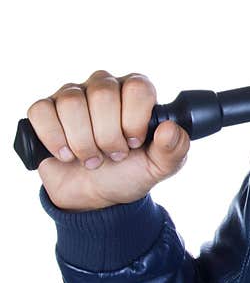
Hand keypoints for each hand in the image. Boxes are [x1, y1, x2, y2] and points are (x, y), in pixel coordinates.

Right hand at [27, 70, 189, 211]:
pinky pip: (42, 111)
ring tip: (92, 159)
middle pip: (103, 94)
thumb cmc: (129, 173)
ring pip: (71, 103)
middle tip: (114, 155)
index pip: (137, 88)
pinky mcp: (46, 110)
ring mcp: (73, 96)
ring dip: (82, 141)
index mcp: (137, 93)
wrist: (95, 196)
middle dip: (108, 135)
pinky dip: (54, 139)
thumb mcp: (159, 166)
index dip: (134, 120)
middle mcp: (105, 87)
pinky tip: (66, 154)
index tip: (134, 143)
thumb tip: (170, 128)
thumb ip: (174, 149)